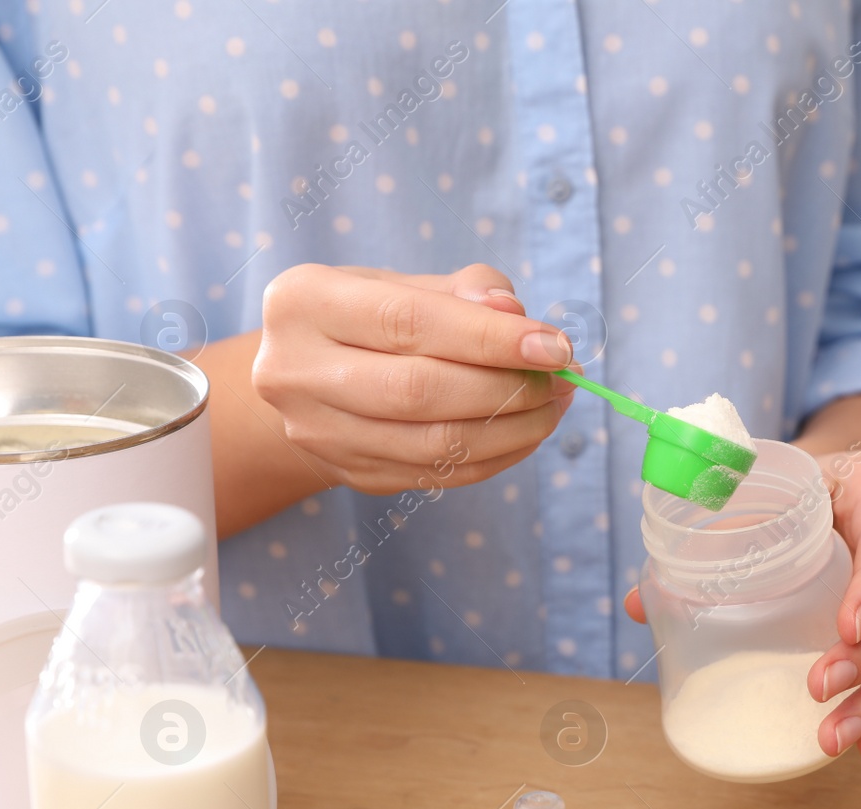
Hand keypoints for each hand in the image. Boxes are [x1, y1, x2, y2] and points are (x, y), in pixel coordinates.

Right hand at [254, 263, 576, 494]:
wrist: (309, 381)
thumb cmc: (369, 319)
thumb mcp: (403, 283)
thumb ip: (464, 290)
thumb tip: (514, 313)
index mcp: (305, 303)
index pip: (409, 323)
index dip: (490, 338)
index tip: (555, 346)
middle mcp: (297, 371)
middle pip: (419, 391)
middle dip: (506, 387)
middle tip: (562, 378)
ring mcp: (319, 432)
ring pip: (433, 443)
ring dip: (513, 428)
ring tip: (555, 404)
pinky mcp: (351, 472)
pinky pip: (440, 472)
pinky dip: (498, 454)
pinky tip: (528, 430)